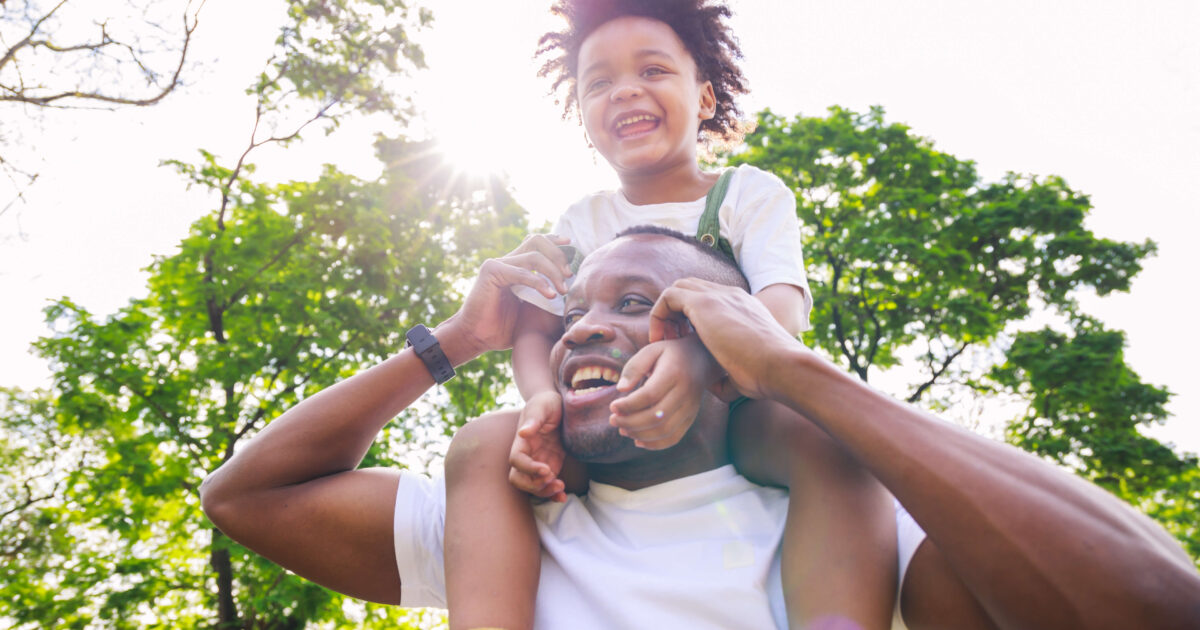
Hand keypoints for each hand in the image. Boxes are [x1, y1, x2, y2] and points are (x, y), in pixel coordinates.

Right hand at [450, 234, 573, 356]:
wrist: (477, 338)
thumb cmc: (504, 329)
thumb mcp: (532, 310)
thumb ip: (547, 296)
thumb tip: (573, 293)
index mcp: (516, 267)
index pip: (536, 243)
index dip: (554, 241)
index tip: (570, 244)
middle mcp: (507, 262)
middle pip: (537, 242)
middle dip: (557, 255)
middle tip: (569, 275)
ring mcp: (497, 264)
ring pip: (533, 255)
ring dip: (553, 271)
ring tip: (563, 290)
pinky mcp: (491, 271)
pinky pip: (521, 272)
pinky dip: (539, 282)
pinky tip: (550, 295)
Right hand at [508, 391, 567, 502]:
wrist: (557, 404)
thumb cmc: (547, 402)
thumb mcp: (543, 405)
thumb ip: (534, 418)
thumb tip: (523, 433)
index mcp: (522, 441)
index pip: (516, 460)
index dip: (528, 468)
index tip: (546, 469)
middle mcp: (527, 454)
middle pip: (518, 479)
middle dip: (533, 485)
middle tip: (552, 479)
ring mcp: (538, 461)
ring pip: (532, 485)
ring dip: (544, 491)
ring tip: (561, 488)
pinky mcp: (551, 465)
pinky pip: (547, 484)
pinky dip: (552, 494)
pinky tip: (563, 496)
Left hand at [608, 336, 723, 449]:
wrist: (702, 360)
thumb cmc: (670, 354)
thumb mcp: (651, 350)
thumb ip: (634, 367)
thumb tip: (620, 389)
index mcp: (674, 372)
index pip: (649, 395)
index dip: (628, 405)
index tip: (613, 406)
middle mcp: (685, 392)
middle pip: (657, 416)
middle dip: (630, 422)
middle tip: (613, 420)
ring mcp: (690, 408)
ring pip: (665, 431)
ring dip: (639, 435)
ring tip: (623, 429)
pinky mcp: (691, 418)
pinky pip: (674, 438)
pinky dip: (654, 444)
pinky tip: (638, 440)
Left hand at [648, 279, 801, 400]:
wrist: (782, 366)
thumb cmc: (767, 376)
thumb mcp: (746, 369)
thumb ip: (728, 373)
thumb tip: (714, 384)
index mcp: (743, 307)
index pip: (709, 299)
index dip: (691, 319)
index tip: (685, 344)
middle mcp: (730, 296)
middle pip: (692, 288)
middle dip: (676, 312)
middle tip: (673, 340)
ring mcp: (718, 296)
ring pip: (678, 288)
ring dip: (666, 313)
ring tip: (664, 340)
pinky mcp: (704, 303)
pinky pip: (668, 297)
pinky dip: (659, 316)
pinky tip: (662, 341)